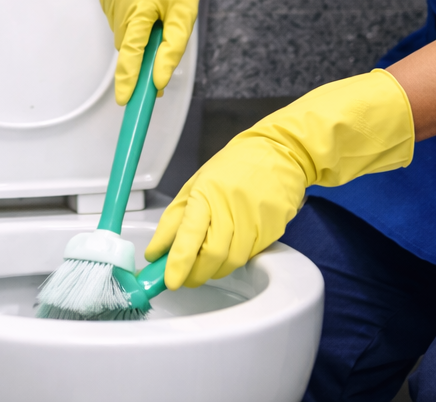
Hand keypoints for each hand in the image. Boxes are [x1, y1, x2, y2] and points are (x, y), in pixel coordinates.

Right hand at [96, 0, 242, 104]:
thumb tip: (159, 81)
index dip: (127, 79)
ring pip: (120, 33)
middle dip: (141, 50)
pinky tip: (141, 2)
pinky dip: (128, 19)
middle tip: (161, 35)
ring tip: (153, 10)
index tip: (124, 100)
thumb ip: (171, 51)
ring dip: (136, 32)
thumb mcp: (185, 17)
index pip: (131, 52)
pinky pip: (115, 19)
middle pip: (126, 45)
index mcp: (141, 5)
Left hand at [148, 69, 414, 287]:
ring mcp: (255, 221)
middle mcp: (231, 208)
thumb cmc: (233, 166)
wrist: (280, 153)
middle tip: (184, 277)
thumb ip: (174, 219)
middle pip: (212, 255)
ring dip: (213, 271)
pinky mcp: (272, 231)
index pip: (189, 234)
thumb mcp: (195, 184)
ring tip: (204, 265)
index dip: (178, 262)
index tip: (170, 281)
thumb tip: (155, 251)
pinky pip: (248, 256)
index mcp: (207, 192)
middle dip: (194, 274)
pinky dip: (232, 260)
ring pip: (231, 262)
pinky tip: (227, 250)